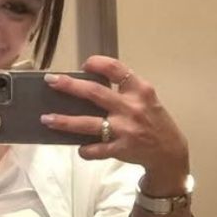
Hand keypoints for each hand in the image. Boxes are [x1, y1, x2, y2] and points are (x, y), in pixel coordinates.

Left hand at [40, 56, 189, 194]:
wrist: (169, 152)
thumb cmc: (153, 120)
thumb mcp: (145, 98)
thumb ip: (124, 89)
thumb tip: (88, 79)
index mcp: (140, 90)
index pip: (116, 69)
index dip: (97, 64)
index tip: (83, 65)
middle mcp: (131, 108)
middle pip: (94, 93)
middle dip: (69, 86)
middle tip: (50, 81)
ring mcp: (125, 130)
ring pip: (88, 124)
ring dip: (65, 121)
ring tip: (46, 119)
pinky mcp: (121, 149)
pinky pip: (95, 149)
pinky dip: (85, 149)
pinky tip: (80, 147)